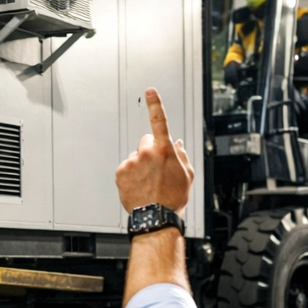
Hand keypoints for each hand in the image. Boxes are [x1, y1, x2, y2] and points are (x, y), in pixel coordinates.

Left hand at [116, 88, 192, 212]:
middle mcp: (147, 153)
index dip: (155, 104)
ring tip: (148, 182)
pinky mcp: (120, 172)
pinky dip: (131, 175)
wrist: (156, 217)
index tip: (150, 91)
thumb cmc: (173, 198)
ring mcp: (132, 162)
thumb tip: (178, 143)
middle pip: (146, 141)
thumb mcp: (186, 175)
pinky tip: (139, 186)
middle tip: (156, 169)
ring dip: (140, 165)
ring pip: (135, 156)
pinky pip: (126, 168)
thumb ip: (182, 155)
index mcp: (165, 150)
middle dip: (150, 150)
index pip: (160, 121)